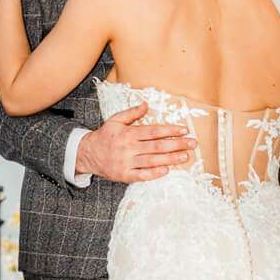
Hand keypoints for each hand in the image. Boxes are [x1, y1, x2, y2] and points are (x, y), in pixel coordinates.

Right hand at [76, 102, 196, 182]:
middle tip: (192, 143)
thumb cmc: (104, 136)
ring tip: (185, 157)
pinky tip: (166, 170)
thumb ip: (131, 113)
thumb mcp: (115, 120)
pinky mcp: (124, 175)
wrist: (87, 154)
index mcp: (128, 134)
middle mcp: (129, 148)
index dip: (170, 130)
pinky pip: (142, 175)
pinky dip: (154, 173)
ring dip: (170, 159)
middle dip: (177, 144)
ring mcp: (127, 163)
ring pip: (153, 161)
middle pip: (157, 146)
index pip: (154, 131)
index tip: (184, 130)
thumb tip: (146, 104)